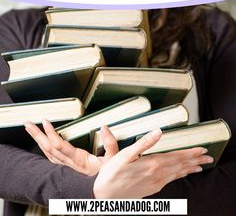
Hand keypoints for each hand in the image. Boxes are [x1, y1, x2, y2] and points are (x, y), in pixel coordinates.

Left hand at [24, 119, 118, 175]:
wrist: (105, 195)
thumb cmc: (108, 179)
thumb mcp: (114, 160)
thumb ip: (110, 143)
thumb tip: (104, 128)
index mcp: (78, 160)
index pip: (59, 145)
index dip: (50, 132)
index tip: (45, 122)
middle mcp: (69, 164)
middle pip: (48, 148)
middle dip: (37, 135)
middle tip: (27, 124)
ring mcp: (67, 168)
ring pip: (47, 153)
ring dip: (38, 140)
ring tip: (30, 129)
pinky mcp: (67, 169)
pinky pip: (51, 158)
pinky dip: (44, 149)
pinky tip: (41, 144)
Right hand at [93, 129, 213, 197]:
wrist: (106, 196)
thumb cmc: (112, 174)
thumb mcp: (125, 155)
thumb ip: (143, 143)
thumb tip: (157, 131)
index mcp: (152, 164)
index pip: (176, 157)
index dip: (190, 153)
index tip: (201, 149)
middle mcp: (157, 175)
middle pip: (180, 166)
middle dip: (195, 160)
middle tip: (208, 157)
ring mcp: (156, 183)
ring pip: (177, 174)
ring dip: (190, 168)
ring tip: (201, 165)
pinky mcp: (153, 188)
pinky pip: (172, 180)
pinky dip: (180, 175)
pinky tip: (183, 173)